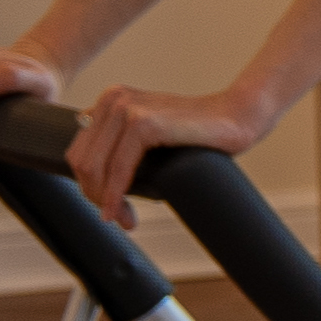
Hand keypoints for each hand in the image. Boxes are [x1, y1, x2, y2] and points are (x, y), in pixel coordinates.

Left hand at [68, 80, 279, 220]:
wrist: (239, 116)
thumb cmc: (202, 132)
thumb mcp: (152, 133)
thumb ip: (122, 141)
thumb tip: (91, 176)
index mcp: (110, 100)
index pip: (81, 151)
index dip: (90, 185)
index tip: (112, 208)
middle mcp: (113, 99)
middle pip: (81, 160)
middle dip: (94, 195)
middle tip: (119, 219)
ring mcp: (127, 108)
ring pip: (94, 167)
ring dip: (104, 200)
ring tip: (124, 220)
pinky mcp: (143, 123)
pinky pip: (118, 168)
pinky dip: (116, 194)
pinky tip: (122, 211)